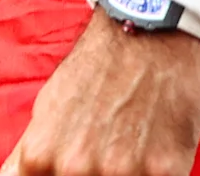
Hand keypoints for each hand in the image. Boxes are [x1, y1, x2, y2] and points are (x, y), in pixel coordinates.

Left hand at [0, 18, 199, 175]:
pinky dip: (154, 173)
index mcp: (41, 156)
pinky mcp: (166, 172)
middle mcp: (76, 169)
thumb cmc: (93, 71)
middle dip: (92, 174)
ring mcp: (122, 173)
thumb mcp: (46, 109)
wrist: (145, 37)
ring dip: (125, 174)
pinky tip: (153, 149)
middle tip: (102, 144)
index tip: (64, 167)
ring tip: (128, 144)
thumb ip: (34, 154)